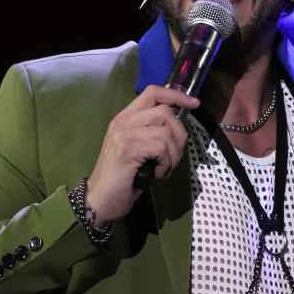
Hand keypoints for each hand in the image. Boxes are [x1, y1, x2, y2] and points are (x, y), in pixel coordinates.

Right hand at [84, 86, 198, 223]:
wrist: (99, 200)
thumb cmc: (122, 178)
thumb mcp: (139, 149)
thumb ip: (153, 133)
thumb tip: (180, 126)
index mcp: (125, 118)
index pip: (153, 92)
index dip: (176, 95)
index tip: (193, 105)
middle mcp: (123, 121)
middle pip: (165, 111)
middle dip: (180, 135)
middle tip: (173, 157)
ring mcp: (123, 134)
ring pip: (166, 131)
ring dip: (174, 154)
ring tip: (164, 168)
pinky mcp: (127, 149)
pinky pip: (161, 148)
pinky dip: (167, 163)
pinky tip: (158, 174)